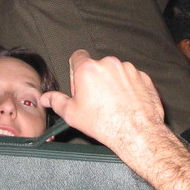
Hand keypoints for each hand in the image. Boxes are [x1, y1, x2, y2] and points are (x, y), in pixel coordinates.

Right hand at [41, 50, 164, 152]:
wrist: (136, 132)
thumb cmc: (105, 123)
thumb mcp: (72, 114)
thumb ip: (56, 101)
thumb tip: (47, 98)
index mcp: (88, 69)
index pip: (77, 56)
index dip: (76, 70)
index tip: (80, 83)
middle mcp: (109, 63)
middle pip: (97, 66)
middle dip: (94, 80)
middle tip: (95, 101)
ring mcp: (128, 69)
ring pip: (115, 72)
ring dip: (112, 84)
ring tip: (112, 104)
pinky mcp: (143, 77)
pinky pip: (131, 79)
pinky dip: (128, 88)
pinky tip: (125, 104)